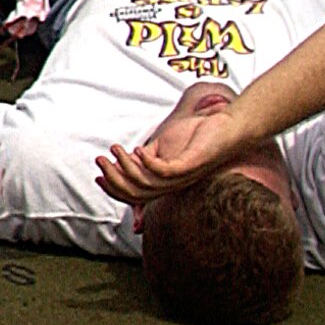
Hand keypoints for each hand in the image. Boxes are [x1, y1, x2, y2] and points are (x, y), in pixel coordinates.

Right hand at [94, 102, 250, 205]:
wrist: (227, 129)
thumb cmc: (198, 136)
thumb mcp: (166, 146)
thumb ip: (148, 155)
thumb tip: (127, 158)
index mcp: (166, 183)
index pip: (135, 195)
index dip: (114, 189)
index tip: (98, 176)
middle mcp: (173, 185)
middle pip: (137, 194)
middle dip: (114, 179)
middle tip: (100, 161)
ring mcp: (182, 177)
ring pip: (147, 184)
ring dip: (127, 167)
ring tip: (116, 149)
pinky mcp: (190, 165)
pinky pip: (165, 172)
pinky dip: (148, 163)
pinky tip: (140, 150)